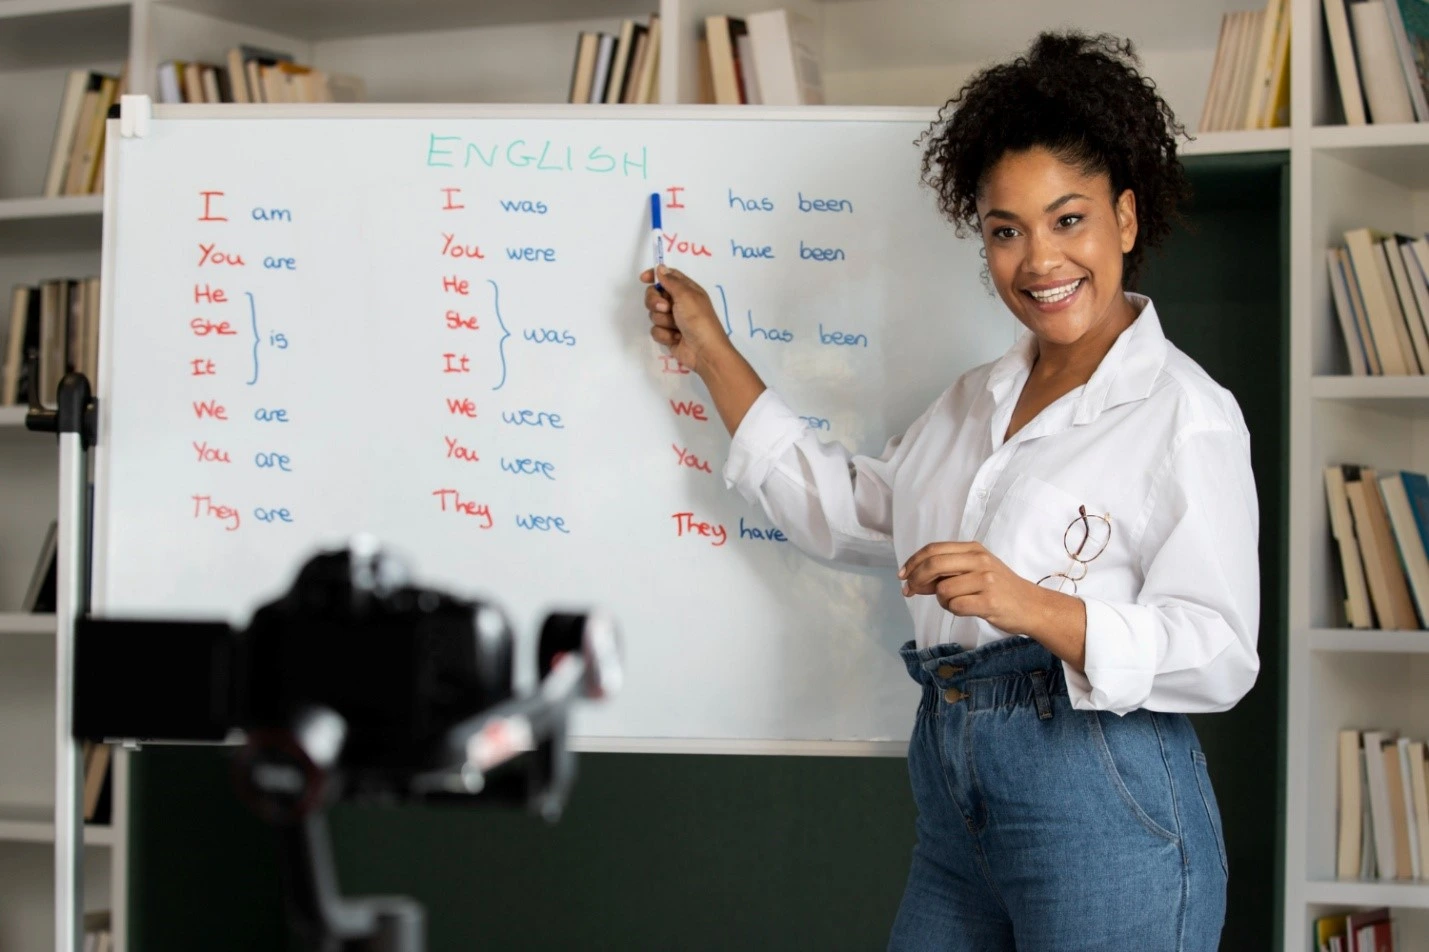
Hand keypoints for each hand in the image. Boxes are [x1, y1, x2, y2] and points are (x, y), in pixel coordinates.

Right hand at [639, 265, 730, 375]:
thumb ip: (671, 281)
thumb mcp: (686, 295)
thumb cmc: (698, 319)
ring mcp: (672, 319)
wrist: (704, 351)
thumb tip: (660, 267)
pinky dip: (665, 335)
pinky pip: (655, 330)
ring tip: (676, 327)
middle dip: (655, 302)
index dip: (654, 276)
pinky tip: (676, 338)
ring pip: (653, 314)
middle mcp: (678, 303)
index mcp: (686, 290)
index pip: (667, 276)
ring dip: (663, 321)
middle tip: (666, 308)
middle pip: (655, 295)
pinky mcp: (667, 334)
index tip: (643, 279)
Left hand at [899, 541, 1040, 634]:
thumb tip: (911, 580)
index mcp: (973, 549)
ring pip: (943, 589)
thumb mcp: (974, 571)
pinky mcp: (989, 601)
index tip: (902, 575)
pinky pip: (955, 606)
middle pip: (933, 565)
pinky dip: (953, 610)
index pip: (933, 549)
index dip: (913, 562)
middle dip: (916, 579)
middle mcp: (979, 560)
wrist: (1031, 605)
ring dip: (941, 600)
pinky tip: (965, 609)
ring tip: (956, 602)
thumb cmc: (999, 589)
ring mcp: (986, 580)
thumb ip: (945, 572)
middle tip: (909, 591)